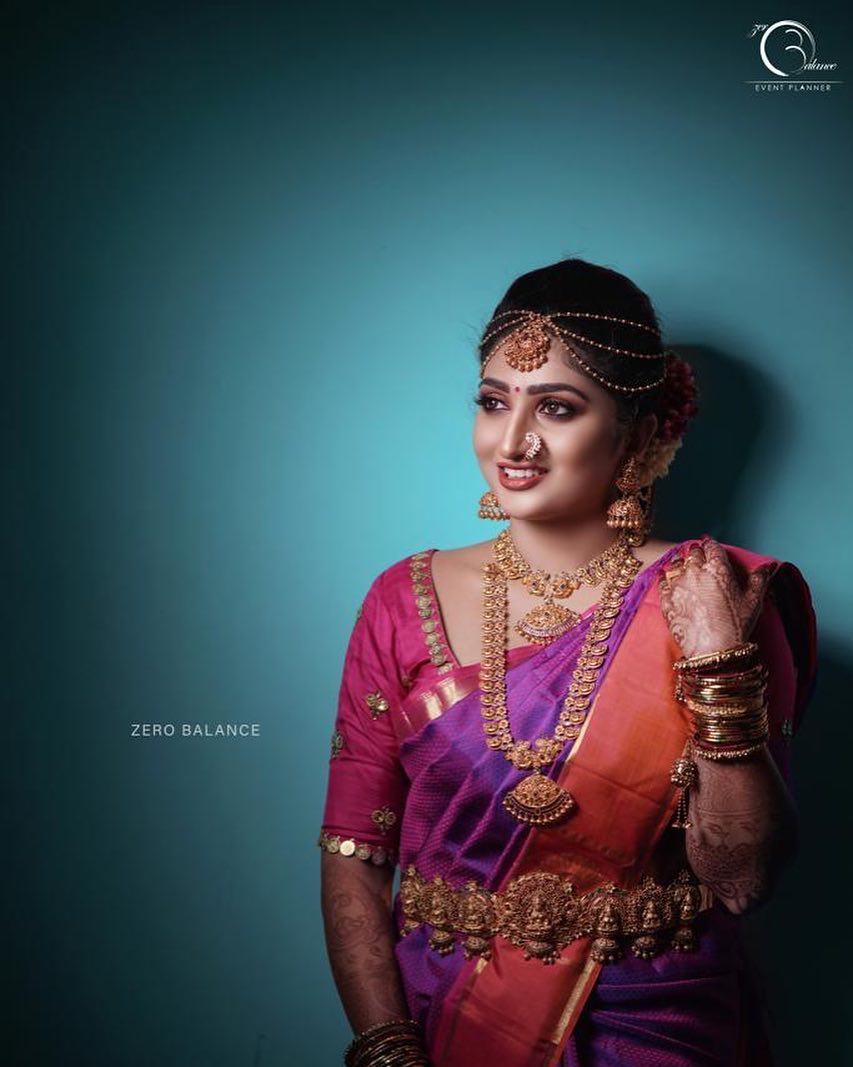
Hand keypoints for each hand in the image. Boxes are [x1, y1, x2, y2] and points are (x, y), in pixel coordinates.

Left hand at [659, 540, 773, 657]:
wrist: (714, 650)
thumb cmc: (736, 625)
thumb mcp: (754, 600)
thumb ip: (760, 578)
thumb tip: (770, 565)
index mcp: (717, 568)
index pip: (712, 547)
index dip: (711, 543)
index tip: (709, 542)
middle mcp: (695, 572)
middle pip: (692, 553)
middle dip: (696, 551)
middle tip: (698, 552)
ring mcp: (678, 585)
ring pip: (675, 564)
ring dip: (680, 562)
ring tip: (682, 563)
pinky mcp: (666, 600)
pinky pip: (662, 582)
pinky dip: (664, 577)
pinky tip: (665, 576)